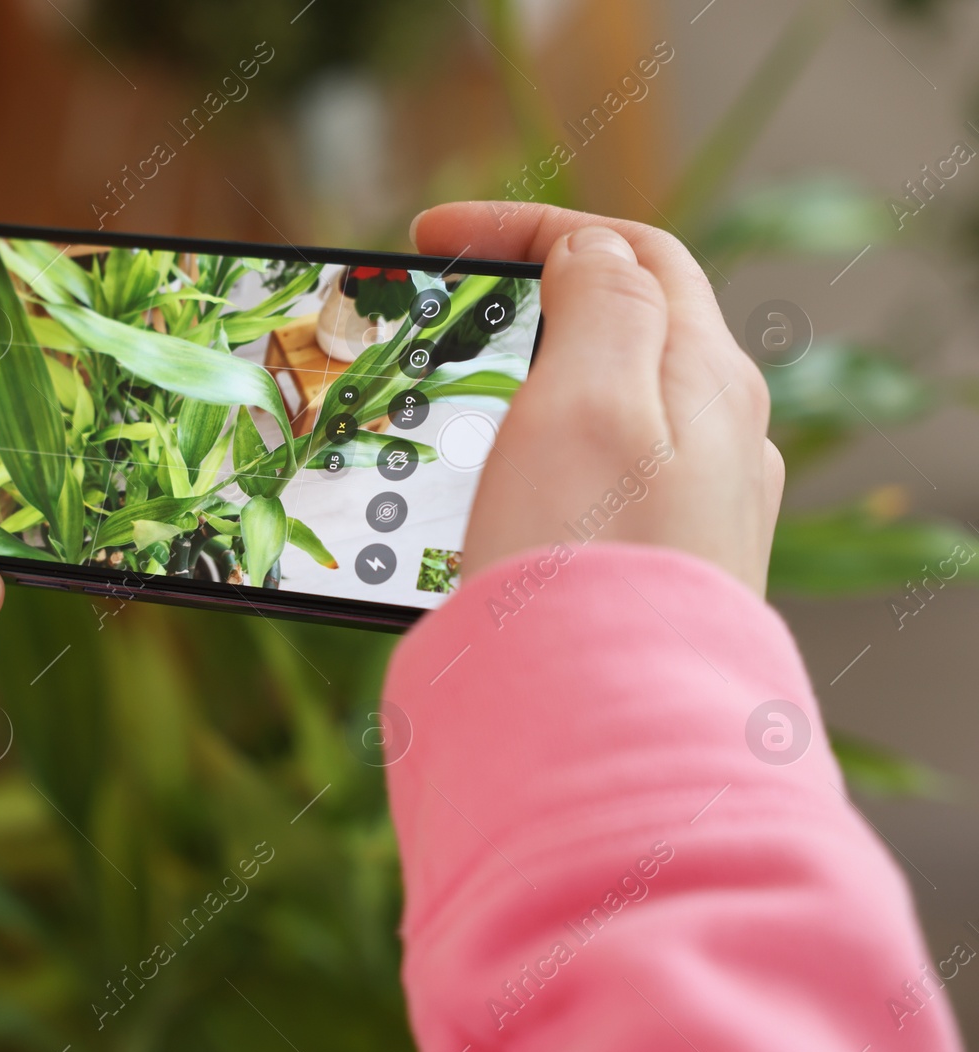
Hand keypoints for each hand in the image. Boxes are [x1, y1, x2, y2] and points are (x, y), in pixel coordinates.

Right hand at [412, 202, 783, 594]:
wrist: (605, 729)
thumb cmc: (588, 564)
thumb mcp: (590, 398)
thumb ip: (602, 301)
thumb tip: (595, 253)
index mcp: (705, 377)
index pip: (626, 252)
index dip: (528, 225)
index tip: (430, 237)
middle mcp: (718, 440)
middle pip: (624, 325)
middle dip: (529, 299)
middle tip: (444, 316)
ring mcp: (692, 509)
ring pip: (606, 406)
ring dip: (527, 381)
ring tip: (453, 404)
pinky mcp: (653, 570)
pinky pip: (594, 481)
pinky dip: (535, 455)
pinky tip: (491, 494)